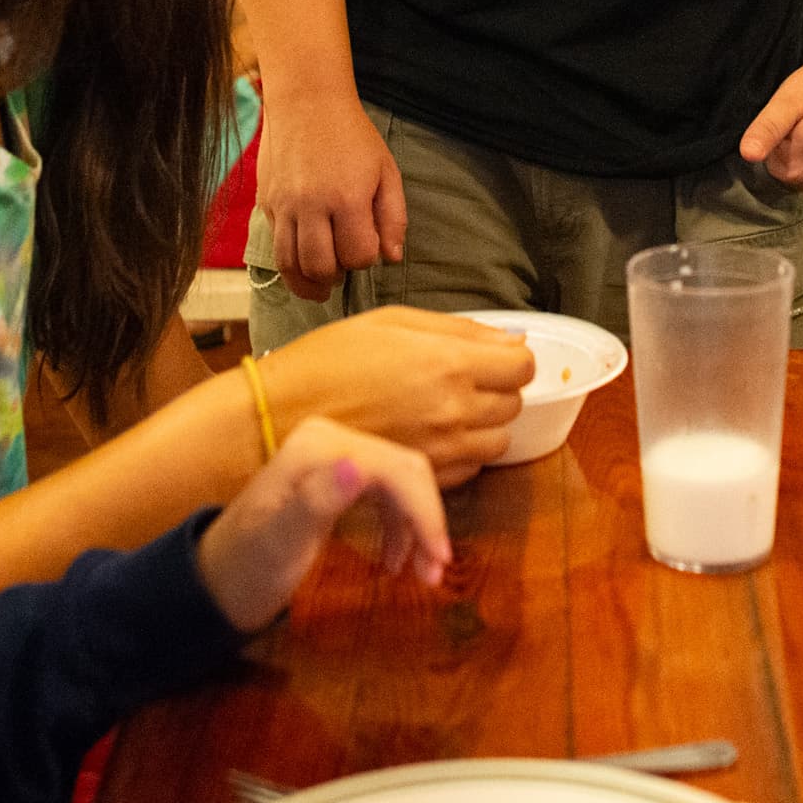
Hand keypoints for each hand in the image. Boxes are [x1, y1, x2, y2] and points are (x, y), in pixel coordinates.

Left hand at [196, 418, 448, 633]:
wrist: (217, 581)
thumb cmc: (247, 568)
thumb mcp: (280, 542)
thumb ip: (315, 503)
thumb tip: (355, 467)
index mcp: (318, 447)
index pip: (394, 469)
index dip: (424, 512)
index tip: (438, 560)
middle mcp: (331, 439)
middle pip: (406, 470)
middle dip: (428, 519)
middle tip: (437, 572)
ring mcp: (335, 454)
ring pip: (403, 480)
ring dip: (420, 525)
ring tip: (425, 574)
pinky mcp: (338, 473)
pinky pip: (389, 490)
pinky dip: (403, 524)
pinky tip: (398, 559)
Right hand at [259, 94, 406, 300]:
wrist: (307, 101)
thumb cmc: (352, 136)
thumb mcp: (386, 171)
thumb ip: (393, 217)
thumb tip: (391, 258)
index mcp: (347, 197)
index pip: (357, 255)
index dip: (366, 259)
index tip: (368, 247)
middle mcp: (311, 205)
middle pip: (319, 267)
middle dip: (335, 277)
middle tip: (342, 270)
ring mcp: (284, 205)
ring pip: (289, 264)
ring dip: (306, 282)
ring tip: (319, 284)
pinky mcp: (267, 203)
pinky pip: (274, 245)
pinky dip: (288, 262)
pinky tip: (302, 260)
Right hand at [264, 306, 535, 486]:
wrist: (280, 417)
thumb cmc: (328, 360)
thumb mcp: (391, 322)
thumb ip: (458, 330)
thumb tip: (511, 340)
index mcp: (449, 364)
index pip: (522, 367)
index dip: (512, 360)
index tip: (492, 358)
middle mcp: (454, 411)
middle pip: (514, 405)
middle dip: (496, 390)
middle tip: (462, 380)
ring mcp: (441, 452)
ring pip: (497, 442)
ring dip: (482, 425)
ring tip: (446, 410)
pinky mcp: (423, 480)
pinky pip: (469, 470)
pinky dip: (461, 455)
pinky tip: (429, 436)